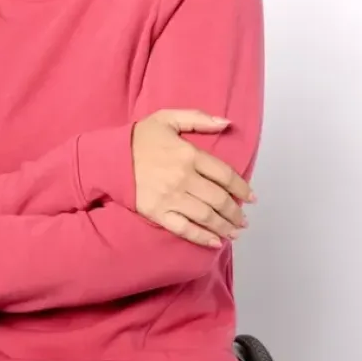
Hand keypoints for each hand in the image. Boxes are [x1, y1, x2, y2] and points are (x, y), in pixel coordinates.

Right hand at [131, 109, 255, 247]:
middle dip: (236, 212)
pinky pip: (185, 228)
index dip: (243, 188)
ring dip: (225, 226)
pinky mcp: (158, 212)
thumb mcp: (168, 118)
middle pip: (219, 199)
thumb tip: (227, 123)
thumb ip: (199, 118)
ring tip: (236, 232)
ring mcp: (171, 197)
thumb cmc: (140, 137)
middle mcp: (183, 178)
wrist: (110, 157)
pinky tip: (215, 242)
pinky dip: (202, 238)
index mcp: (189, 155)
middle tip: (244, 220)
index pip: (225, 175)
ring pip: (206, 216)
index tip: (252, 197)